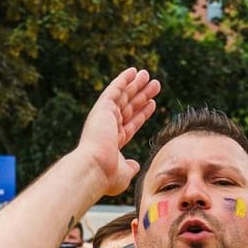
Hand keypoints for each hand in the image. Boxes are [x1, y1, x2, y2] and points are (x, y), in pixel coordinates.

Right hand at [76, 68, 159, 194]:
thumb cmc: (107, 176)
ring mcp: (104, 117)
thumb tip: (135, 166)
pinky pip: (114, 90)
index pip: (130, 124)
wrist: (93, 169)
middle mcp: (107, 127)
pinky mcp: (102, 109)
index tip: (152, 104)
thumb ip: (130, 167)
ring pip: (123, 97)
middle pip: (129, 107)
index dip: (141, 114)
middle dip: (141, 96)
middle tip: (154, 85)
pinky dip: (123, 80)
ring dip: (136, 86)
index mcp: (112, 142)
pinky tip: (133, 71)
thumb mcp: (123, 173)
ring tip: (149, 76)